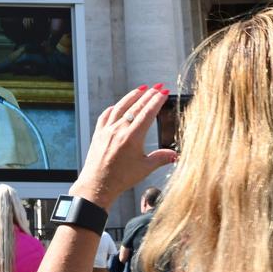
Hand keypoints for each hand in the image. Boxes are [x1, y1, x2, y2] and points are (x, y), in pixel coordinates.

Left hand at [70, 85, 176, 209]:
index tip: (164, 92)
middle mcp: (119, 130)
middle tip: (157, 86)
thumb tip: (175, 154)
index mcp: (132, 137)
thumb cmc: (121, 179)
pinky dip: (114, 108)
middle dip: (148, 95)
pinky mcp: (98, 133)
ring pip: (121, 107)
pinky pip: (106, 115)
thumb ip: (161, 158)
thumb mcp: (145, 168)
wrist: (97, 185)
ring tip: (141, 88)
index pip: (147, 113)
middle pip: (136, 107)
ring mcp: (107, 130)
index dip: (157, 101)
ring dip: (132, 96)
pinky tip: (117, 105)